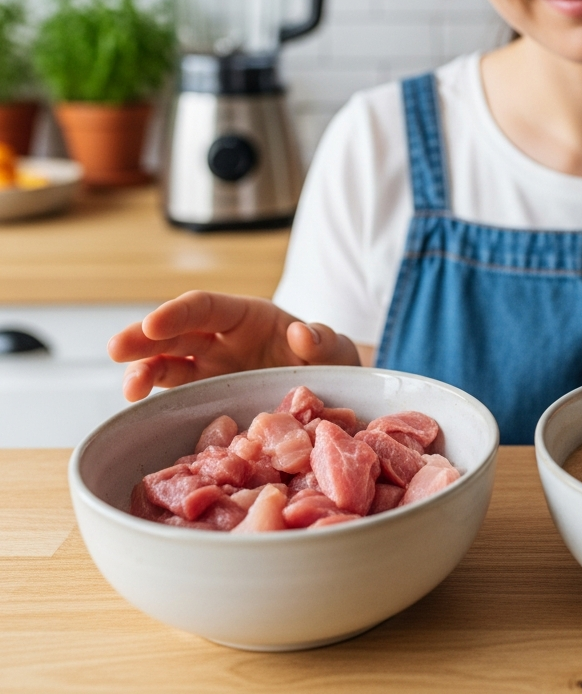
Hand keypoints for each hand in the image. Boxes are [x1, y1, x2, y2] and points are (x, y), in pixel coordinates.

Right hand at [107, 290, 359, 400]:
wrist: (333, 396)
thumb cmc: (332, 362)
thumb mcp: (335, 349)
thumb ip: (322, 340)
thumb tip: (301, 333)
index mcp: (248, 316)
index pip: (207, 306)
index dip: (179, 312)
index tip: (154, 323)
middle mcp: (223, 338)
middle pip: (177, 331)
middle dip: (145, 337)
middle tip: (116, 348)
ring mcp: (212, 368)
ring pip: (168, 363)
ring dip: (143, 370)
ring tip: (128, 387)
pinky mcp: (208, 395)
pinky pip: (177, 392)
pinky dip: (156, 396)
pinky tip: (138, 405)